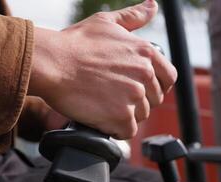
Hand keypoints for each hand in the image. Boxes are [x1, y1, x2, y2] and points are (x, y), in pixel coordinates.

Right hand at [28, 0, 176, 138]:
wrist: (52, 63)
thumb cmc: (75, 43)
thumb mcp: (106, 22)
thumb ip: (133, 16)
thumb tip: (153, 6)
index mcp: (146, 52)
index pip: (168, 78)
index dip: (155, 86)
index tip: (139, 88)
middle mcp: (145, 74)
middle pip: (153, 99)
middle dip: (137, 101)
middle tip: (113, 96)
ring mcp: (134, 96)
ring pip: (140, 116)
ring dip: (124, 115)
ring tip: (103, 104)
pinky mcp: (121, 116)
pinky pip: (127, 131)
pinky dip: (115, 128)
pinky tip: (101, 117)